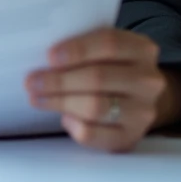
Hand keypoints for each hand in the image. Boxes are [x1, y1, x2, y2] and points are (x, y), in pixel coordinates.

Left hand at [25, 27, 167, 152]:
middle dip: (59, 80)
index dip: (78, 49)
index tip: (50, 56)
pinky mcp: (130, 138)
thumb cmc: (112, 68)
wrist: (140, 99)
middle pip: (99, 77)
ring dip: (60, 101)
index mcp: (142, 50)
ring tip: (37, 97)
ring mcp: (142, 112)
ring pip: (95, 107)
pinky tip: (64, 117)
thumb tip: (47, 58)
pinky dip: (73, 125)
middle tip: (32, 81)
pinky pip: (94, 134)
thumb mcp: (107, 51)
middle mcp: (148, 80)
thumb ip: (85, 48)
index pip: (110, 44)